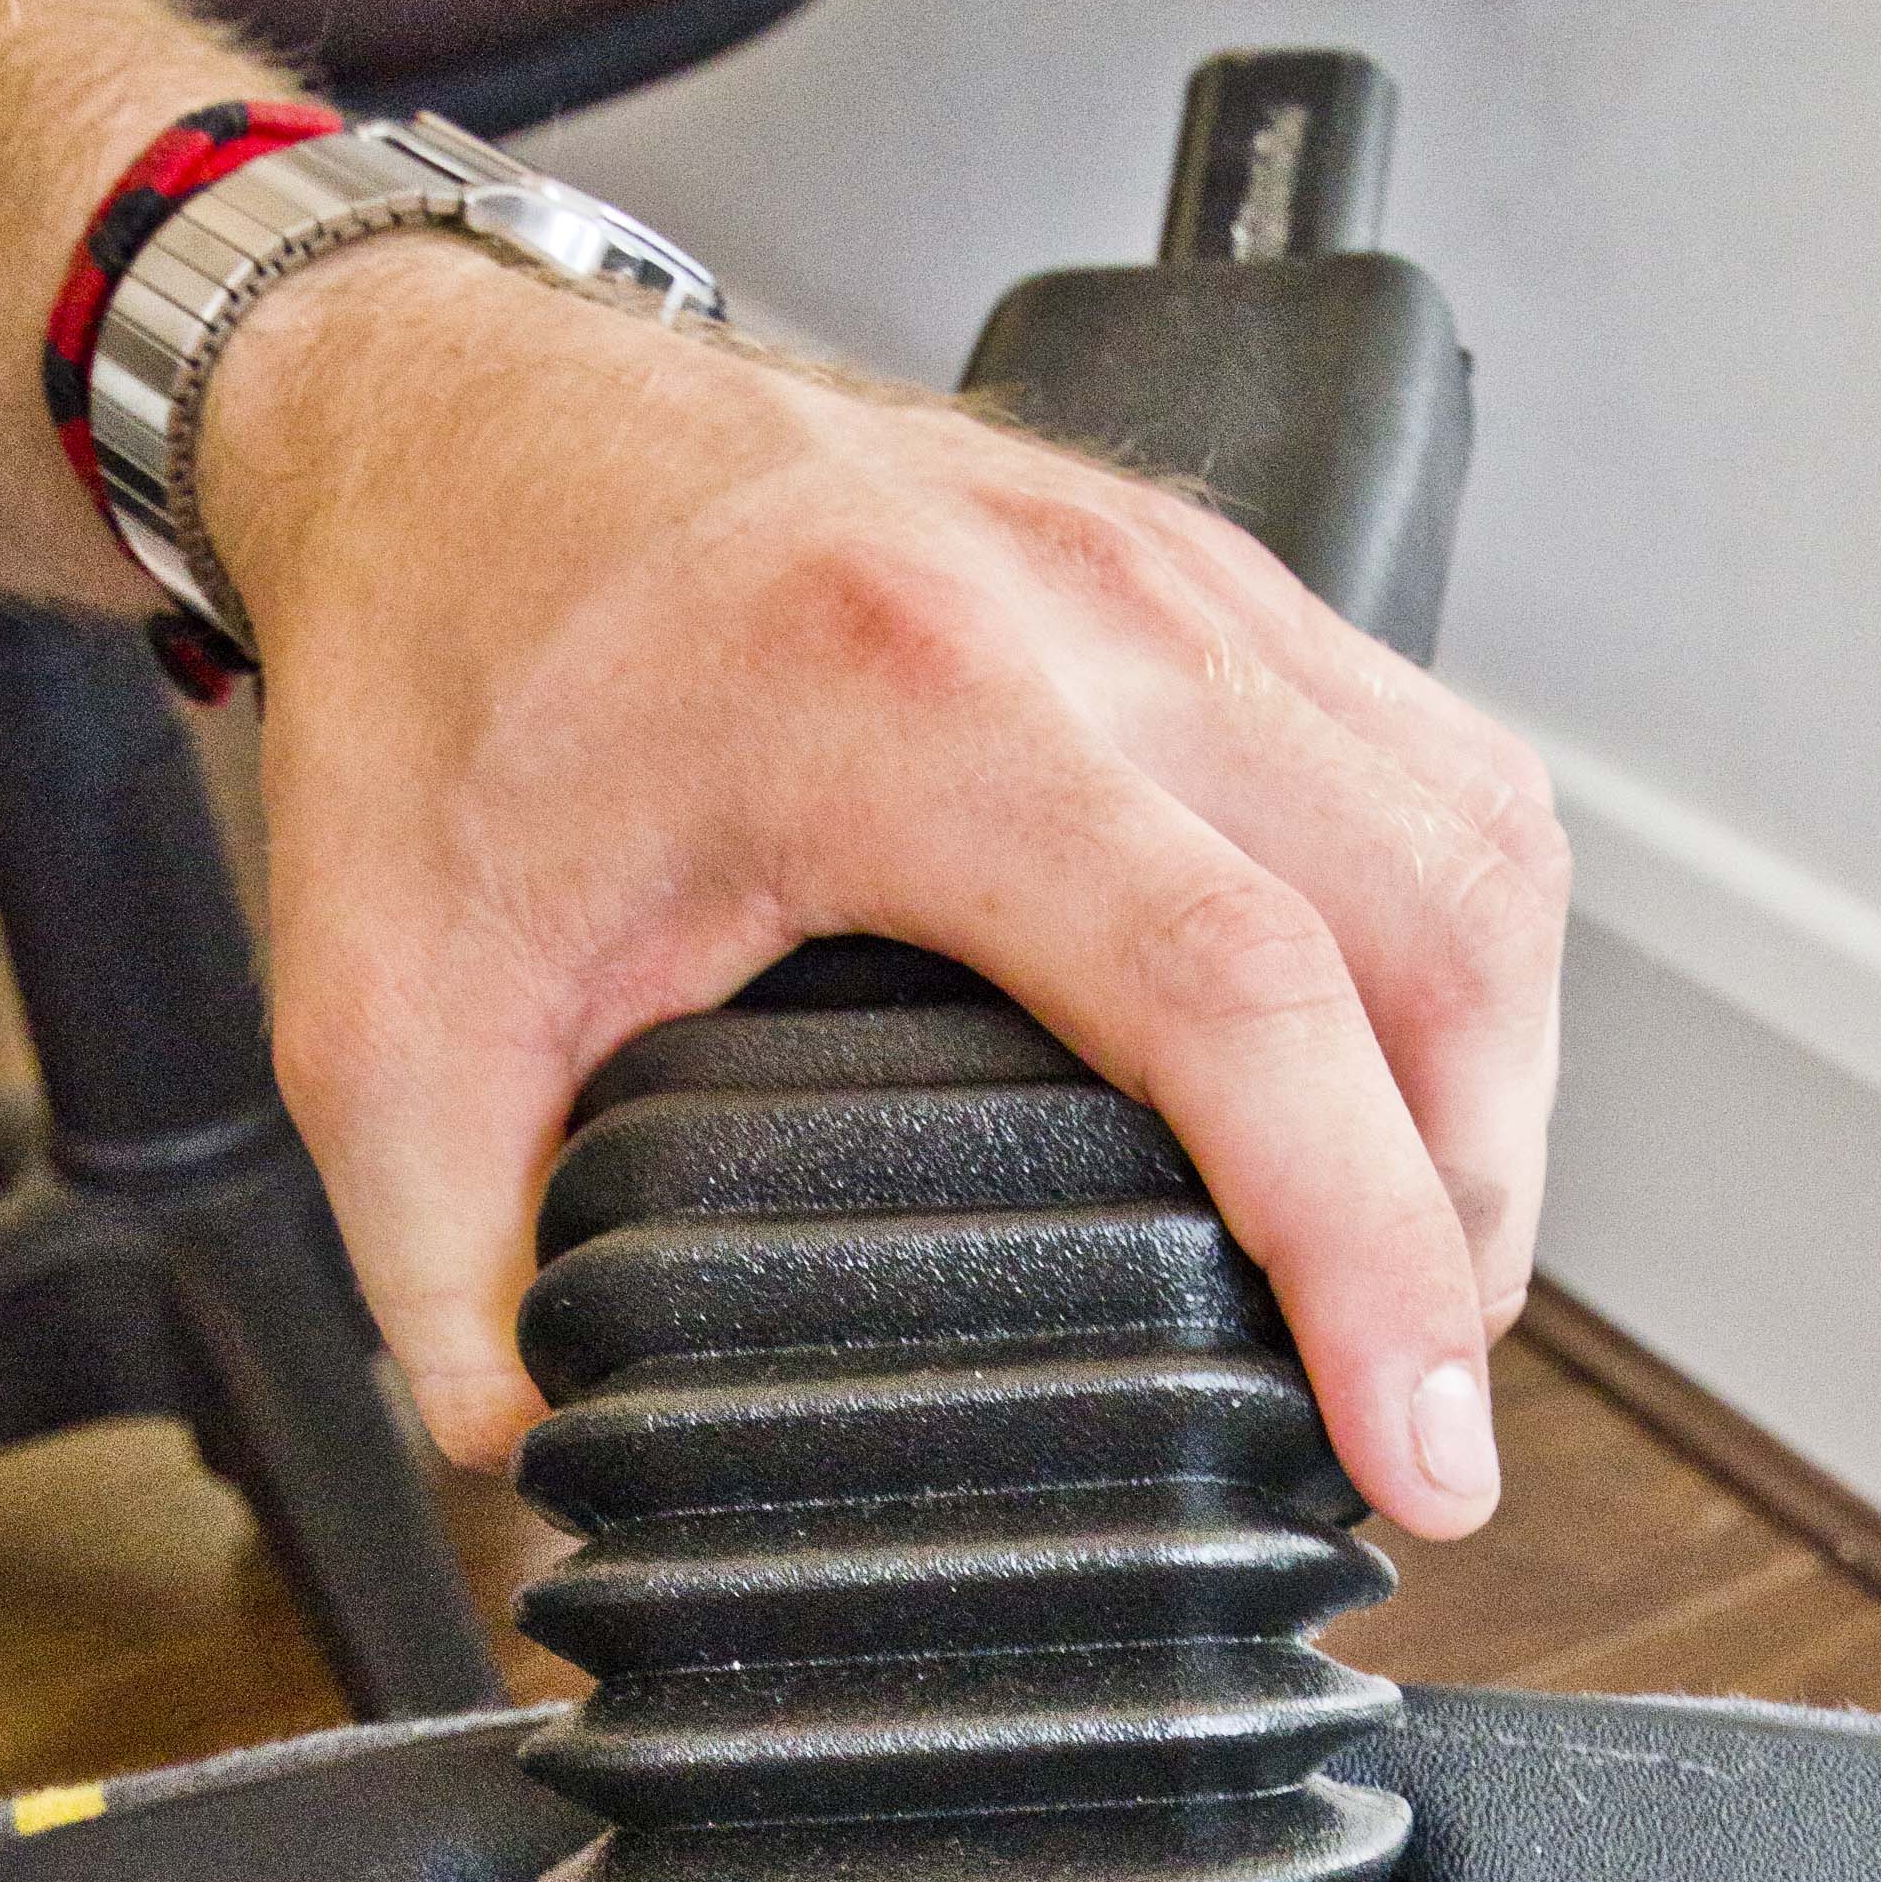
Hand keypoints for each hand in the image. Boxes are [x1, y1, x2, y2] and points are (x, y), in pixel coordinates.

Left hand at [199, 241, 1566, 1535]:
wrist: (448, 409)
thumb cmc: (441, 658)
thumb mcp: (383, 1019)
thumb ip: (452, 1282)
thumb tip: (544, 1472)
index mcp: (901, 702)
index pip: (1239, 989)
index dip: (1361, 1245)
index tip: (1409, 1443)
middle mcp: (1089, 612)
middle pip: (1431, 924)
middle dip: (1469, 1213)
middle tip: (1415, 1414)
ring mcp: (1176, 572)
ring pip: (1478, 840)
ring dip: (1497, 1083)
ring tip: (1430, 1278)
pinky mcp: (1209, 573)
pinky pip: (1436, 763)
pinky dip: (1464, 954)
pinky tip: (1412, 1082)